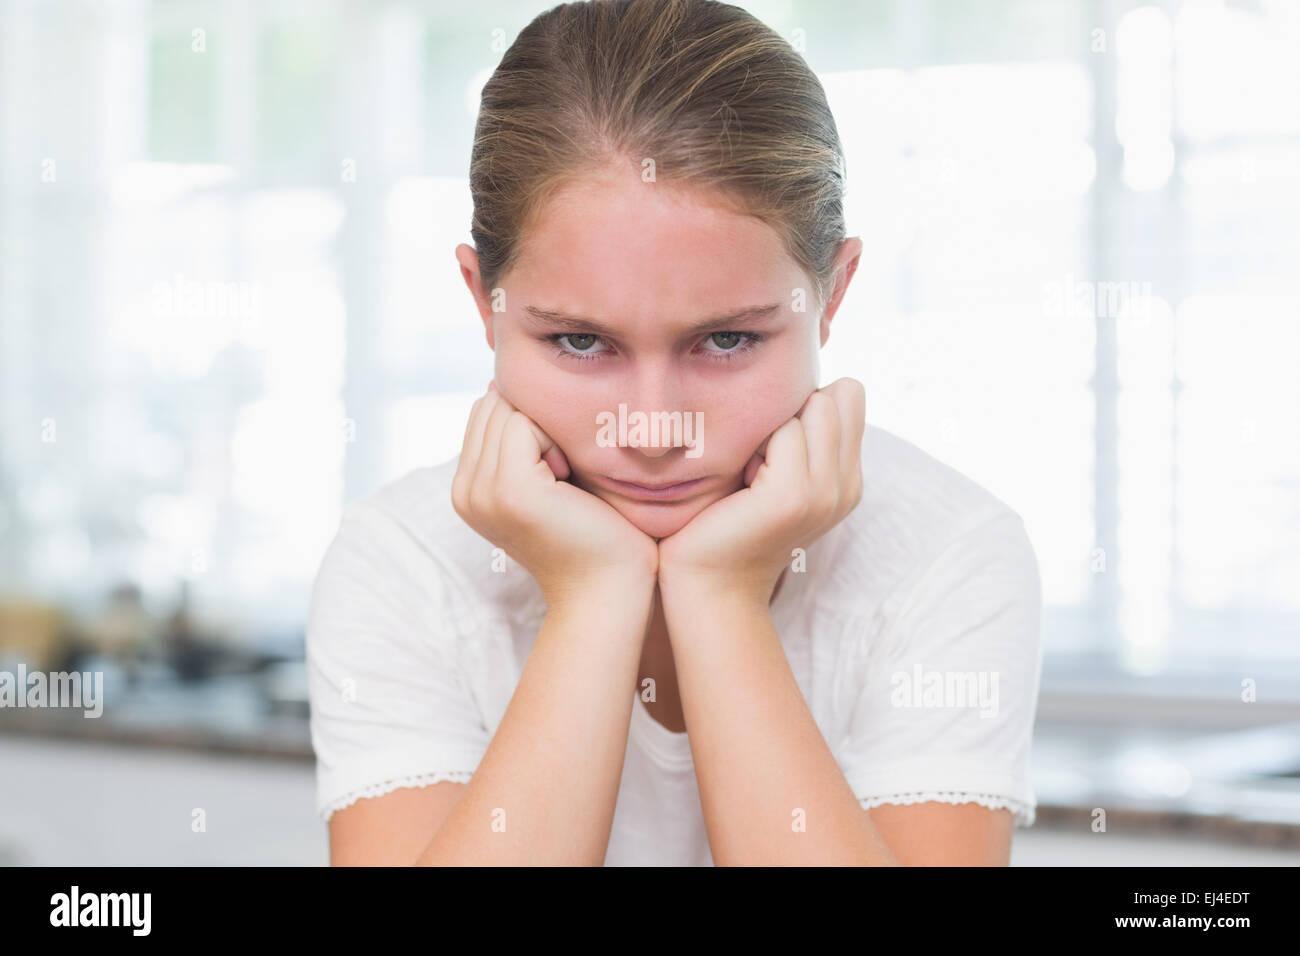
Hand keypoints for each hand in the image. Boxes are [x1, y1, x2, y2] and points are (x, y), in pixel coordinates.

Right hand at [452, 382, 658, 605]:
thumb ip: (521, 439)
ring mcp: (482, 492)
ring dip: (548, 431)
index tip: (558, 468)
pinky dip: (555, 440)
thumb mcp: (547, 478)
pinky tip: (570, 478)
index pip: (485, 411)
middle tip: (564, 473)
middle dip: (534, 422)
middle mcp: (464, 491)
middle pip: (493, 406)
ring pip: (507, 411)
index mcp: (468, 489)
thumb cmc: (593, 531)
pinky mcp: (510, 490)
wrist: (608, 588)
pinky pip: (525, 424)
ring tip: (566, 478)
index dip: (528, 421)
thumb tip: (504, 384)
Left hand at [657, 377, 865, 605]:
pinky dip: (755, 445)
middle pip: (836, 395)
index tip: (775, 448)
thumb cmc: (725, 520)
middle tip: (759, 461)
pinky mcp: (794, 497)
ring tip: (750, 473)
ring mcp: (825, 493)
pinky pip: (784, 431)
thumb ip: (799, 431)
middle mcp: (847, 486)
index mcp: (848, 479)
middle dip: (791, 411)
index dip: (807, 404)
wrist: (707, 585)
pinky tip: (741, 484)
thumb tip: (803, 378)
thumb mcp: (774, 471)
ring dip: (772, 427)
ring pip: (813, 406)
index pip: (849, 394)